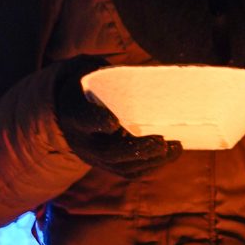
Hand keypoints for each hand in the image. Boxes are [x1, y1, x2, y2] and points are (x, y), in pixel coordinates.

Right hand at [54, 61, 181, 175]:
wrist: (70, 113)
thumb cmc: (90, 91)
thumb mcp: (94, 80)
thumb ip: (116, 79)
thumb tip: (155, 72)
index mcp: (75, 114)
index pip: (84, 118)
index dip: (99, 121)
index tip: (113, 122)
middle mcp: (82, 140)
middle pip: (108, 152)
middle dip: (137, 150)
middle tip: (161, 142)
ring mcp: (94, 156)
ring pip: (121, 166)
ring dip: (151, 160)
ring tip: (174, 148)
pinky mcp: (106, 164)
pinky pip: (129, 171)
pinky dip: (152, 165)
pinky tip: (169, 155)